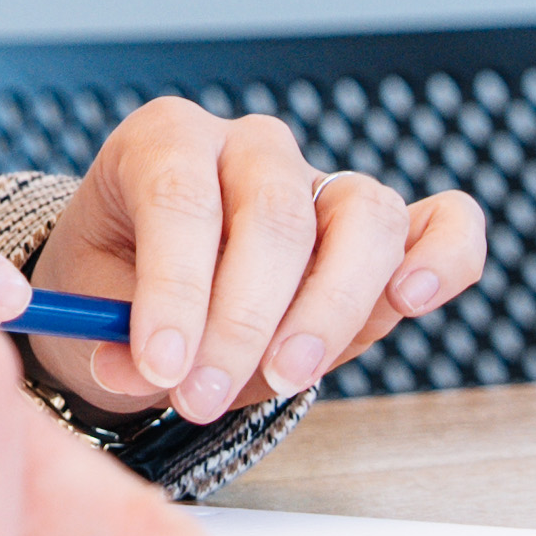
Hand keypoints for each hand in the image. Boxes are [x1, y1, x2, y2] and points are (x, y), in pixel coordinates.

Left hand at [28, 98, 487, 423]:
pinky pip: (442, 222)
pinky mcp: (381, 229)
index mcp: (166, 140)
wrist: (146, 278)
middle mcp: (250, 146)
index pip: (181, 198)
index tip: (160, 365)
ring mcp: (325, 180)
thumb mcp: (91, 301)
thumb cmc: (119, 278)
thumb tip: (138, 367)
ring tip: (286, 376)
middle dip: (241, 321)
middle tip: (204, 396)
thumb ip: (113, 332)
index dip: (175, 289)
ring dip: (328, 309)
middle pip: (275, 215)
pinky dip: (444, 256)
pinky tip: (414, 297)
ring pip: (362, 216)